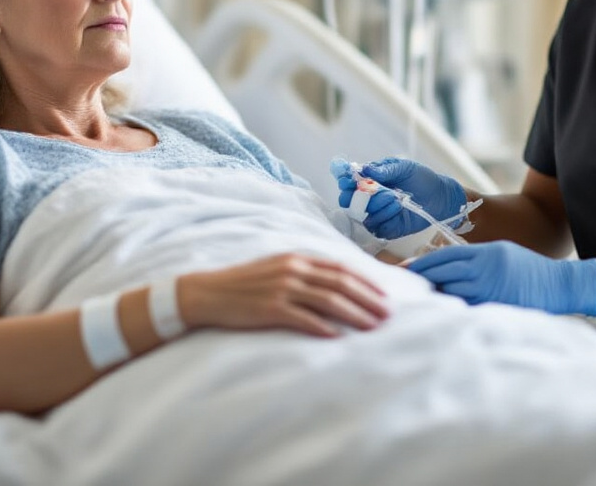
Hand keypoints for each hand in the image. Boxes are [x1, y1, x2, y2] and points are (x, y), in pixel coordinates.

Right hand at [179, 254, 389, 336]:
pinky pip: (304, 319)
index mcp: (296, 259)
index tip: (384, 296)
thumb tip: (333, 283)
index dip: (366, 283)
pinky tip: (339, 337)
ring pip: (329, 301)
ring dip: (355, 314)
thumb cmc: (243, 284)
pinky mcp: (270, 309)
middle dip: (368, 300)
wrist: (207, 292)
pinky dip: (324, 328)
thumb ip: (303, 272)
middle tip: (388, 315)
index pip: (340, 269)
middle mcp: (293, 270)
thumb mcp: (276, 268)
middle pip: (341, 284)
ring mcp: (282, 289)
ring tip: (373, 327)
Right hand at [329, 157, 465, 239]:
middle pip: (348, 201)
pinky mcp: (385, 228)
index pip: (347, 181)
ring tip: (394, 197)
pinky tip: (398, 208)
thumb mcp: (404, 167)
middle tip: (369, 190)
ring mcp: (376, 214)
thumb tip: (365, 170)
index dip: (343, 180)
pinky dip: (385, 216)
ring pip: (361, 214)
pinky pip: (376, 226)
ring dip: (376, 204)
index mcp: (369, 180)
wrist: (440, 197)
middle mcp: (369, 198)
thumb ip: (384, 169)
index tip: (347, 179)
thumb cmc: (421, 178)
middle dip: (356, 196)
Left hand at [406, 241, 595, 316]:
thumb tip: (444, 268)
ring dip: (435, 297)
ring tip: (419, 302)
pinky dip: (453, 310)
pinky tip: (443, 313)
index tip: (404, 270)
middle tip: (403, 287)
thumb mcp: (500, 253)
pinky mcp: (495, 307)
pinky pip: (467, 309)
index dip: (421, 264)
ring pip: (451, 293)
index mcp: (483, 254)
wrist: (560, 285)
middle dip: (422, 281)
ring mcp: (489, 290)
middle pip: (442, 275)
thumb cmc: (528, 269)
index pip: (442, 257)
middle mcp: (484, 271)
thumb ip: (473, 259)